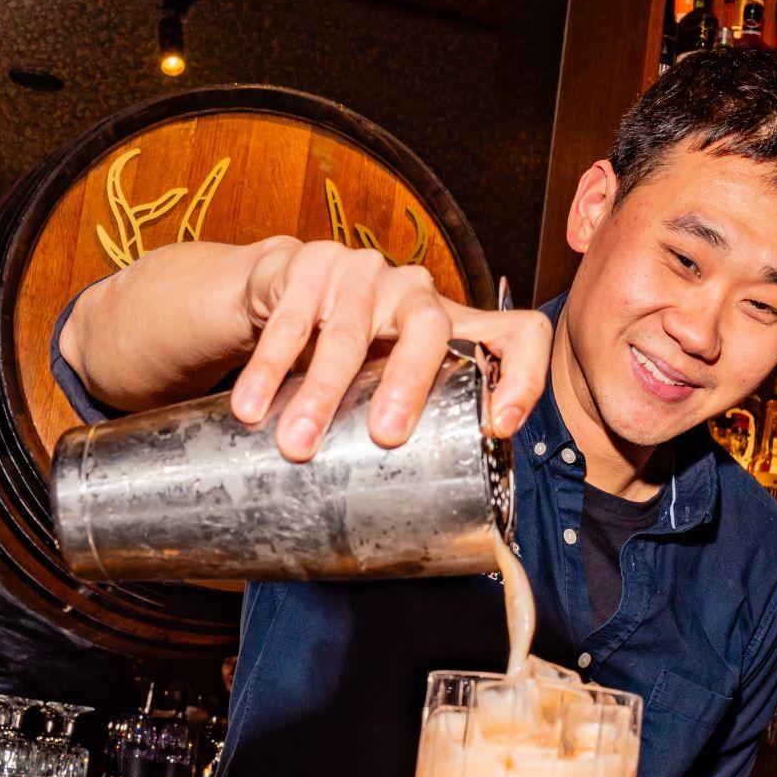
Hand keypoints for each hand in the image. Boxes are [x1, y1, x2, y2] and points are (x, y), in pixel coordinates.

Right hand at [229, 239, 551, 461]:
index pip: (518, 334)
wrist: (281, 285)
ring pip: (349, 332)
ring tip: (298, 443)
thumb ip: (413, 416)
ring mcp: (363, 274)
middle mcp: (415, 292)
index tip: (498, 428)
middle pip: (430, 330)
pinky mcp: (308, 265)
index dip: (523, 378)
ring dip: (321, 392)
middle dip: (408, 384)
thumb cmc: (352, 347)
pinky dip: (269, 370)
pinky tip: (253, 407)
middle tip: (387, 436)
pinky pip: (289, 323)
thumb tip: (430, 511)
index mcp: (453, 323)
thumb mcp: (390, 374)